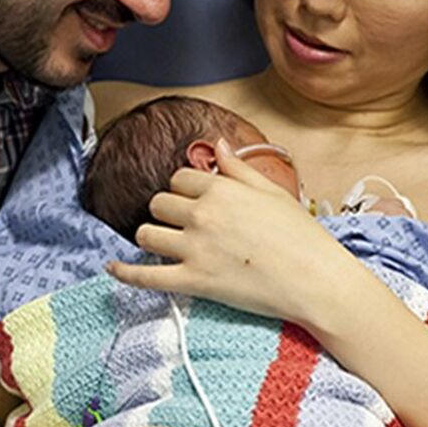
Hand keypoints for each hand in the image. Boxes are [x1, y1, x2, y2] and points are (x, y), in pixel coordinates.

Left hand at [107, 139, 354, 325]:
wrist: (316, 280)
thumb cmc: (300, 235)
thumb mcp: (271, 191)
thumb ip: (238, 168)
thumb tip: (218, 144)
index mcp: (221, 189)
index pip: (179, 178)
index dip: (184, 188)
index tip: (192, 198)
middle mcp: (202, 214)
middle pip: (159, 203)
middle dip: (166, 210)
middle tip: (180, 221)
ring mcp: (195, 249)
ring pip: (148, 234)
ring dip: (151, 235)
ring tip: (160, 240)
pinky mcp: (194, 282)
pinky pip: (147, 277)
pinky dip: (125, 272)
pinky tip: (112, 267)